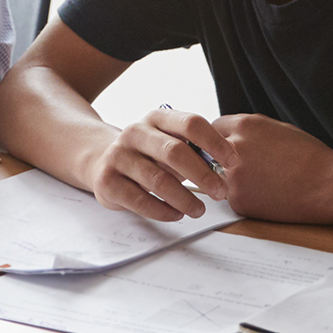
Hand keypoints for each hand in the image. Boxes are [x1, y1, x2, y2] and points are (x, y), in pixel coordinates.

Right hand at [81, 106, 237, 221]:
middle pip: (175, 151)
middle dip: (202, 175)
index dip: (215, 143)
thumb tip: (226, 167)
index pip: (190, 123)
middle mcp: (135, 132)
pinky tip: (176, 214)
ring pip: (158, 180)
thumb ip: (193, 150)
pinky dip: (163, 211)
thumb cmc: (147, 154)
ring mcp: (118, 156)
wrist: (100, 159)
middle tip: (220, 192)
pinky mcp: (107, 181)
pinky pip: (140, 200)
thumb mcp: (167, 142)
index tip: (233, 162)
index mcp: (156, 118)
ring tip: (200, 210)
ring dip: (184, 198)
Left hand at [213, 113, 332, 223]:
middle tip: (238, 166)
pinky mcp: (237, 199)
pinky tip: (266, 196)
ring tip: (259, 181)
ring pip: (217, 175)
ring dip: (229, 178)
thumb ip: (249, 130)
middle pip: (208, 150)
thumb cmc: (310, 156)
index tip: (225, 146)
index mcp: (243, 125)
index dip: (220, 138)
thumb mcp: (277, 128)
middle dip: (217, 157)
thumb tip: (232, 133)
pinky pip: (231, 196)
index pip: (212, 128)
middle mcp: (233, 147)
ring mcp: (233, 175)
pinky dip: (243, 197)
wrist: (328, 185)